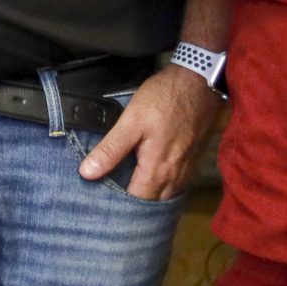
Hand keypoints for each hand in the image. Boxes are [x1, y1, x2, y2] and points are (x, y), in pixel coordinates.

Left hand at [79, 65, 221, 200]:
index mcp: (158, 169)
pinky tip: (148, 175)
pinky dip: (161, 185)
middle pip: (151, 203)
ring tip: (126, 186)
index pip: (135, 202)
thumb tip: (87, 173)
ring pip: (165, 195)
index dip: (117, 202)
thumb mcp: (131, 120)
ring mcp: (186, 169)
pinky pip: (176, 184)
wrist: (199, 82)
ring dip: (148, 195)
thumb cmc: (164, 98)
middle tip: (109, 192)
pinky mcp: (192, 160)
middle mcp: (175, 176)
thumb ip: (111, 149)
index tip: (99, 196)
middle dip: (132, 202)